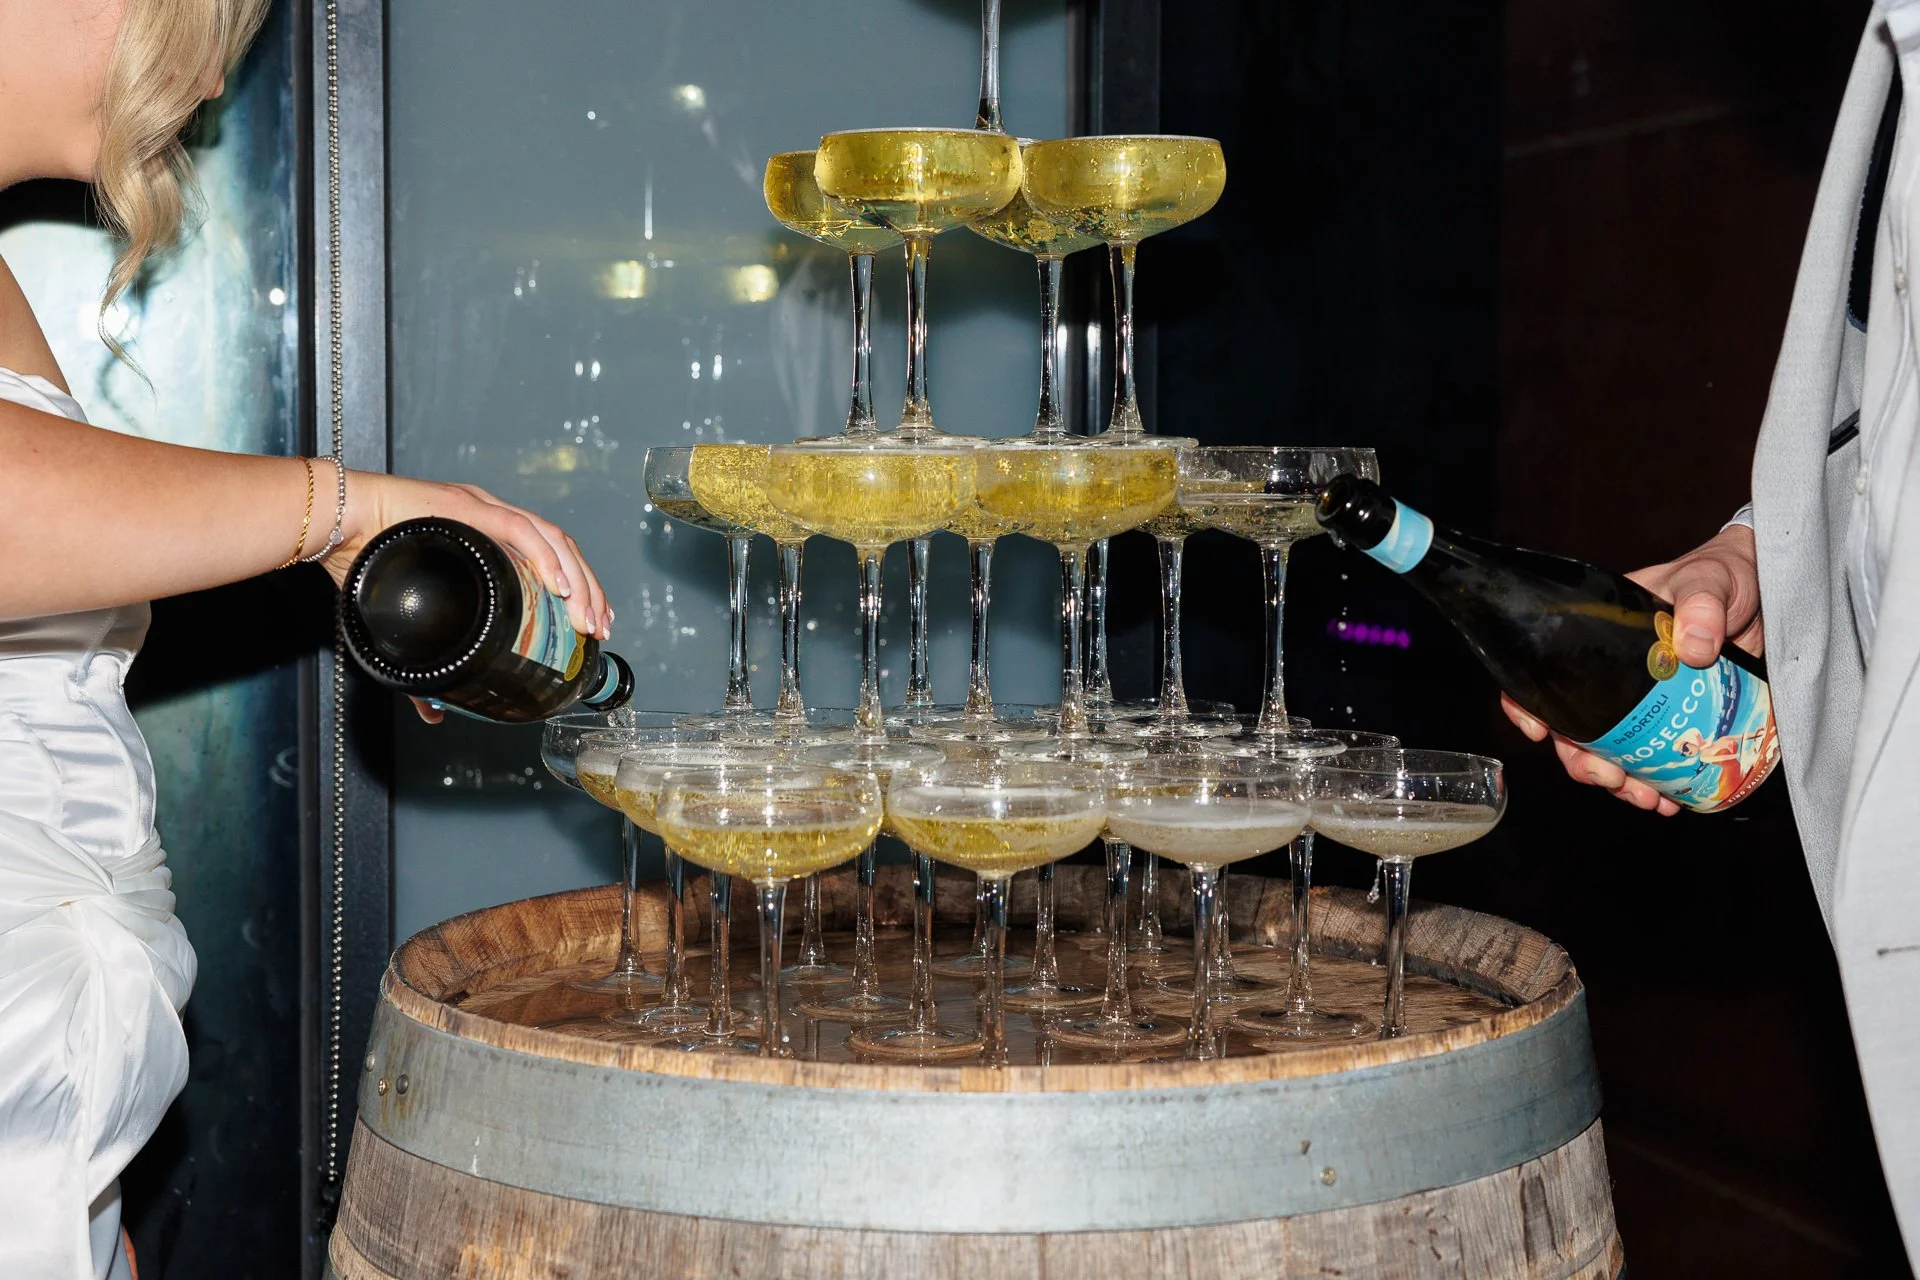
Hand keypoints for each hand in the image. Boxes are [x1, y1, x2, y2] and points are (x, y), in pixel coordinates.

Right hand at [319, 472, 613, 720]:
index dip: (578, 590)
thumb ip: (424, 666)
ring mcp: (481, 510)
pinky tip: (561, 587)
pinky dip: (547, 558)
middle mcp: (491, 518)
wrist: (328, 524)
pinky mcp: (465, 508)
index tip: (591, 624)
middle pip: (560, 550)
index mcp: (485, 537)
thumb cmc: (361, 564)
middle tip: (599, 629)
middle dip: (588, 591)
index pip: (549, 558)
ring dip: (577, 581)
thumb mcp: (403, 623)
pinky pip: (520, 531)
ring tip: (588, 617)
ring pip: (550, 540)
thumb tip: (434, 712)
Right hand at [1500, 523, 1760, 817]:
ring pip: (1611, 752)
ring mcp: (1644, 701)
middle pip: (1574, 727)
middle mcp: (1613, 674)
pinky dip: (1659, 783)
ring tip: (1648, 799)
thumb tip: (1694, 649)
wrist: (1767, 590)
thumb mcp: (1708, 581)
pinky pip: (1655, 759)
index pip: (1545, 671)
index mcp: (1600, 635)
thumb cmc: (1723, 573)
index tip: (1540, 731)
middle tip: (1611, 777)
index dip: (1529, 705)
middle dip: (1583, 761)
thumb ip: (1701, 605)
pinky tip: (1673, 799)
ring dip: (1621, 782)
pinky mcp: (1678, 720)